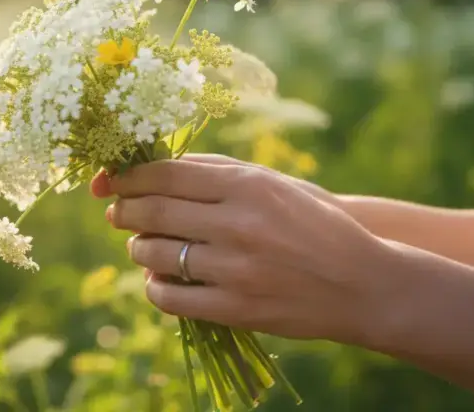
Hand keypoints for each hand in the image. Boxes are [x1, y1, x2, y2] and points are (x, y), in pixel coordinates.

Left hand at [90, 156, 397, 345]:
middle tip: (114, 211)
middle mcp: (238, 223)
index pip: (165, 173)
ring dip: (136, 247)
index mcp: (247, 184)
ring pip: (154, 253)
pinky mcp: (235, 308)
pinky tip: (156, 277)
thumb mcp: (271, 182)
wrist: (362, 283)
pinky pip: (168, 296)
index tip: (111, 179)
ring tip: (140, 244)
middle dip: (122, 210)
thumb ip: (214, 169)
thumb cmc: (311, 222)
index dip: (128, 176)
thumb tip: (153, 165)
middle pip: (152, 211)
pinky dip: (152, 285)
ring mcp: (236, 269)